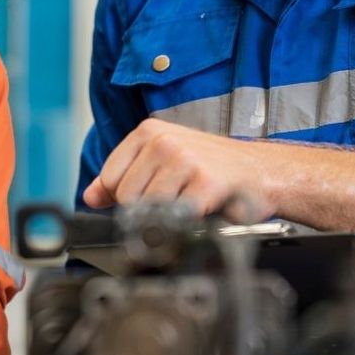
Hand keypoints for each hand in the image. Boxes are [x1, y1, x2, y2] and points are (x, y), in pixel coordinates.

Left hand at [81, 119, 274, 221]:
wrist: (263, 172)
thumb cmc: (213, 168)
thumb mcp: (163, 162)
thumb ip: (124, 177)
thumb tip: (90, 196)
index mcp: (148, 132)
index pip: (109, 178)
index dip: (124, 197)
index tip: (148, 196)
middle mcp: (163, 141)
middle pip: (125, 196)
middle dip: (147, 209)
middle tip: (176, 199)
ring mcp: (184, 160)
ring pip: (148, 209)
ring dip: (170, 216)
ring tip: (191, 201)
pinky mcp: (205, 182)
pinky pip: (177, 216)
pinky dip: (188, 222)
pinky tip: (203, 208)